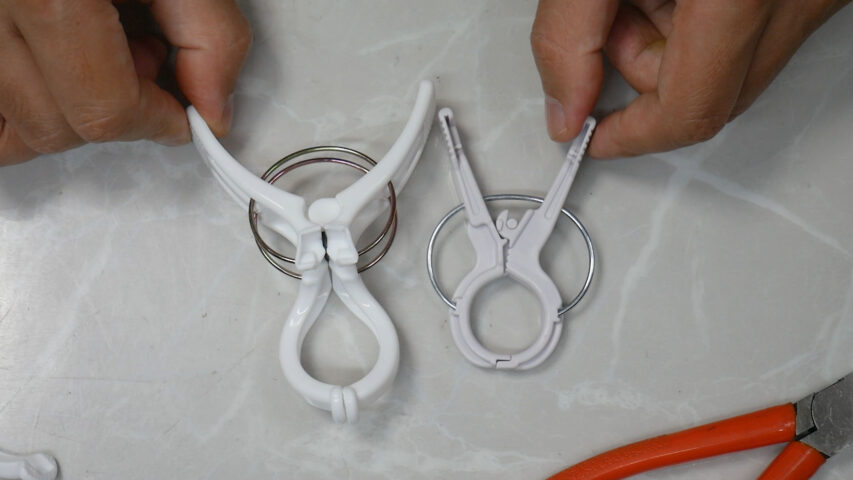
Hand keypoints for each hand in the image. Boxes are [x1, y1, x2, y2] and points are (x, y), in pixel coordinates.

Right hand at [0, 0, 251, 165]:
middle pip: (54, 128)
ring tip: (95, 47)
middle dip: (116, 114)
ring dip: (65, 111)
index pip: (104, 110)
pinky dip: (22, 111)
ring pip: (10, 131)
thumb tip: (214, 111)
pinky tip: (57, 72)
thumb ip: (208, 36)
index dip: (159, 119)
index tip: (186, 109)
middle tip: (143, 57)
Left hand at [531, 0, 850, 157]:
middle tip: (608, 16)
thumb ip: (568, 37)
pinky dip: (705, 18)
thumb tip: (564, 107)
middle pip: (706, 95)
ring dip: (670, 38)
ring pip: (731, 65)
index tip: (590, 138)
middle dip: (638, 71)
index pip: (687, 113)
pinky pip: (754, 32)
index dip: (628, 136)